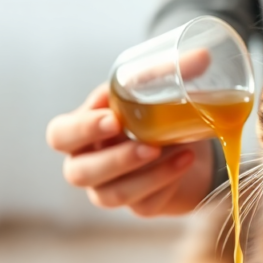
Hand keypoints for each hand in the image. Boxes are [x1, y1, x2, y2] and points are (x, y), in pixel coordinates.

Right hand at [46, 84, 214, 216]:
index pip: (60, 135)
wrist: (185, 147)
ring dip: (146, 175)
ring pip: (113, 195)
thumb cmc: (153, 113)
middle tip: (149, 146)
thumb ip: (168, 71)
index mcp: (79, 132)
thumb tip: (202, 56)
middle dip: (114, 160)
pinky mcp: (139, 206)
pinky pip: (144, 205)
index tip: (114, 118)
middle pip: (78, 173)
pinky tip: (185, 163)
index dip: (82, 129)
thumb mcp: (153, 91)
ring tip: (178, 152)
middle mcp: (87, 164)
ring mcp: (110, 190)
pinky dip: (166, 183)